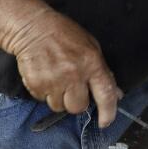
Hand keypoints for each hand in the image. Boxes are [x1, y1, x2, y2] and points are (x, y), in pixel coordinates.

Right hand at [7, 9, 122, 126]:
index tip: (105, 121)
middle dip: (75, 102)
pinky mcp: (36, 84)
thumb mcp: (90, 46)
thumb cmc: (63, 34)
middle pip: (78, 107)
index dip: (108, 112)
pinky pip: (43, 100)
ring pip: (59, 107)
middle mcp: (74, 74)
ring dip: (58, 98)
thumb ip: (103, 71)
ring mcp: (54, 80)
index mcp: (92, 63)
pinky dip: (43, 92)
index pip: (105, 94)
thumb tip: (115, 94)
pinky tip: (44, 75)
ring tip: (55, 78)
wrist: (32, 26)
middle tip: (70, 87)